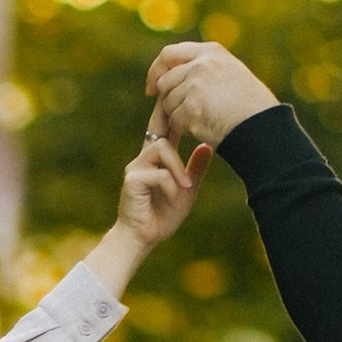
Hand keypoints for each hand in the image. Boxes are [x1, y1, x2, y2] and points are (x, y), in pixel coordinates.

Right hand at [114, 108, 211, 250]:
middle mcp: (142, 158)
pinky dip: (171, 184)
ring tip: (184, 188)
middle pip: (162, 130)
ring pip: (162, 148)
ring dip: (177, 168)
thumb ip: (196, 168)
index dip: (175, 114)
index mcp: (155, 159)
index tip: (192, 101)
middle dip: (176, 122)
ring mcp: (135, 168)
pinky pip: (158, 172)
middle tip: (195, 118)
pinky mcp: (132, 180)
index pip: (164, 129)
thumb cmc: (162, 216)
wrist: (141, 239)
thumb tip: (209, 145)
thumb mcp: (187, 190)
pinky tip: (174, 197)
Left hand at [149, 40, 276, 146]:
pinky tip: (200, 129)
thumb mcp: (232, 73)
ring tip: (201, 121)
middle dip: (168, 100)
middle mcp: (201, 64)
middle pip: (165, 82)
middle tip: (181, 115)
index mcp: (211, 52)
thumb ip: (207, 68)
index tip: (150, 87)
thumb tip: (176, 75)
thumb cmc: (252, 106)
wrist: (263, 125)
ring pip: (168, 103)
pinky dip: (183, 129)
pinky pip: (175, 120)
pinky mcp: (192, 107)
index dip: (156, 71)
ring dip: (177, 116)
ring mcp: (195, 85)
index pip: (169, 54)